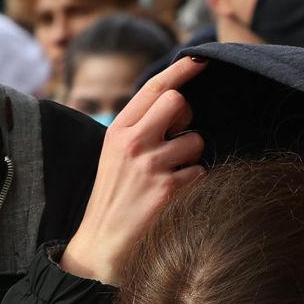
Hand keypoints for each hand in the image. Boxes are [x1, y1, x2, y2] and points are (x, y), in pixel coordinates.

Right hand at [61, 57, 206, 284]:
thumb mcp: (116, 155)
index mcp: (118, 130)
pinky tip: (173, 197)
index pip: (154, 88)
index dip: (181, 71)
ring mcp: (151, 165)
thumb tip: (178, 104)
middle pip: (179, 104)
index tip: (201, 59)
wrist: (102, 245)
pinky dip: (194, 183)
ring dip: (191, 158)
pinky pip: (201, 171)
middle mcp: (133, 143)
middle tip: (174, 142)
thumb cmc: (115, 198)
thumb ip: (141, 128)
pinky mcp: (169, 189)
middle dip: (186, 120)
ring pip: (196, 141)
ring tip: (168, 178)